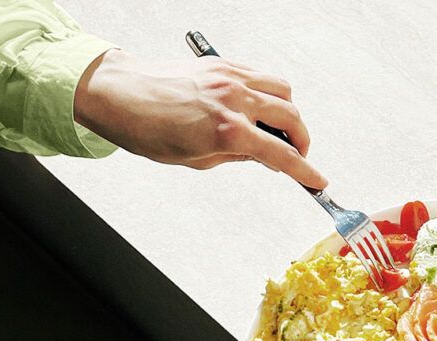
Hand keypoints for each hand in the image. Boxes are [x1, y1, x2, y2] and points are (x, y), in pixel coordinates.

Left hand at [74, 49, 326, 188]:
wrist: (118, 94)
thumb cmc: (147, 129)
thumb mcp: (196, 159)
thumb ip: (236, 155)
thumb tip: (261, 155)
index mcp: (227, 130)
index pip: (280, 154)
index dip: (304, 171)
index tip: (318, 180)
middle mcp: (234, 99)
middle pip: (291, 118)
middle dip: (301, 140)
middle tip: (296, 154)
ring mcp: (230, 77)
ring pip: (283, 90)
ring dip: (289, 111)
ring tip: (278, 128)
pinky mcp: (222, 64)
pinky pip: (261, 75)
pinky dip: (268, 92)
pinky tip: (257, 106)